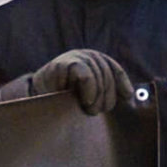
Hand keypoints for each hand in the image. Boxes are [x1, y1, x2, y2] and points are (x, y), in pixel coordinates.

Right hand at [12, 48, 134, 114]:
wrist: (35, 96)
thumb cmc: (62, 96)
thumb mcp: (88, 92)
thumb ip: (105, 89)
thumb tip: (130, 96)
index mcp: (96, 60)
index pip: (116, 70)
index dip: (123, 84)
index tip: (127, 98)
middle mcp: (88, 55)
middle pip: (109, 76)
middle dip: (106, 97)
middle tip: (97, 111)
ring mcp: (77, 57)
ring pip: (100, 78)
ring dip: (97, 98)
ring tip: (88, 108)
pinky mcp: (67, 63)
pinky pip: (87, 77)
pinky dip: (89, 90)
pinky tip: (84, 100)